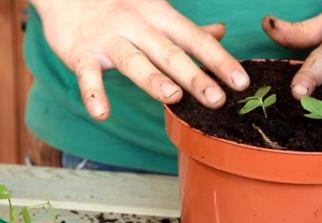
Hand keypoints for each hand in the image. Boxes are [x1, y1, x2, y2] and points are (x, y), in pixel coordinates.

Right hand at [30, 0, 249, 119]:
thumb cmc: (117, 5)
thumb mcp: (155, 10)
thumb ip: (187, 28)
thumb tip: (221, 33)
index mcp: (159, 16)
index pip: (194, 39)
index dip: (219, 60)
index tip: (240, 82)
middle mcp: (137, 26)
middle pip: (169, 53)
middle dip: (194, 76)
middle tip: (216, 99)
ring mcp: (108, 39)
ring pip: (133, 61)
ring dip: (152, 79)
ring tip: (172, 97)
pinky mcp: (81, 53)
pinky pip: (87, 75)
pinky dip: (93, 94)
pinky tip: (102, 113)